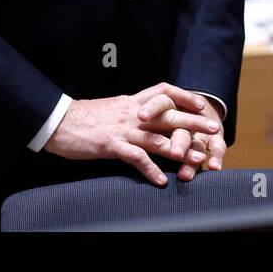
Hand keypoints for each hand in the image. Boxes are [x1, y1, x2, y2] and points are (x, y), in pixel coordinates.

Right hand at [44, 83, 221, 185]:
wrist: (58, 121)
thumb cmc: (85, 116)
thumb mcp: (114, 107)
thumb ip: (133, 110)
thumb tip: (148, 115)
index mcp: (133, 102)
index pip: (165, 92)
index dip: (185, 96)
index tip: (202, 104)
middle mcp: (133, 113)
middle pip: (169, 114)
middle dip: (193, 122)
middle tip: (214, 129)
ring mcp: (123, 129)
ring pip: (157, 138)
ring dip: (179, 149)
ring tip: (197, 159)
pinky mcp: (111, 145)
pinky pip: (136, 158)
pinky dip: (150, 169)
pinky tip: (161, 180)